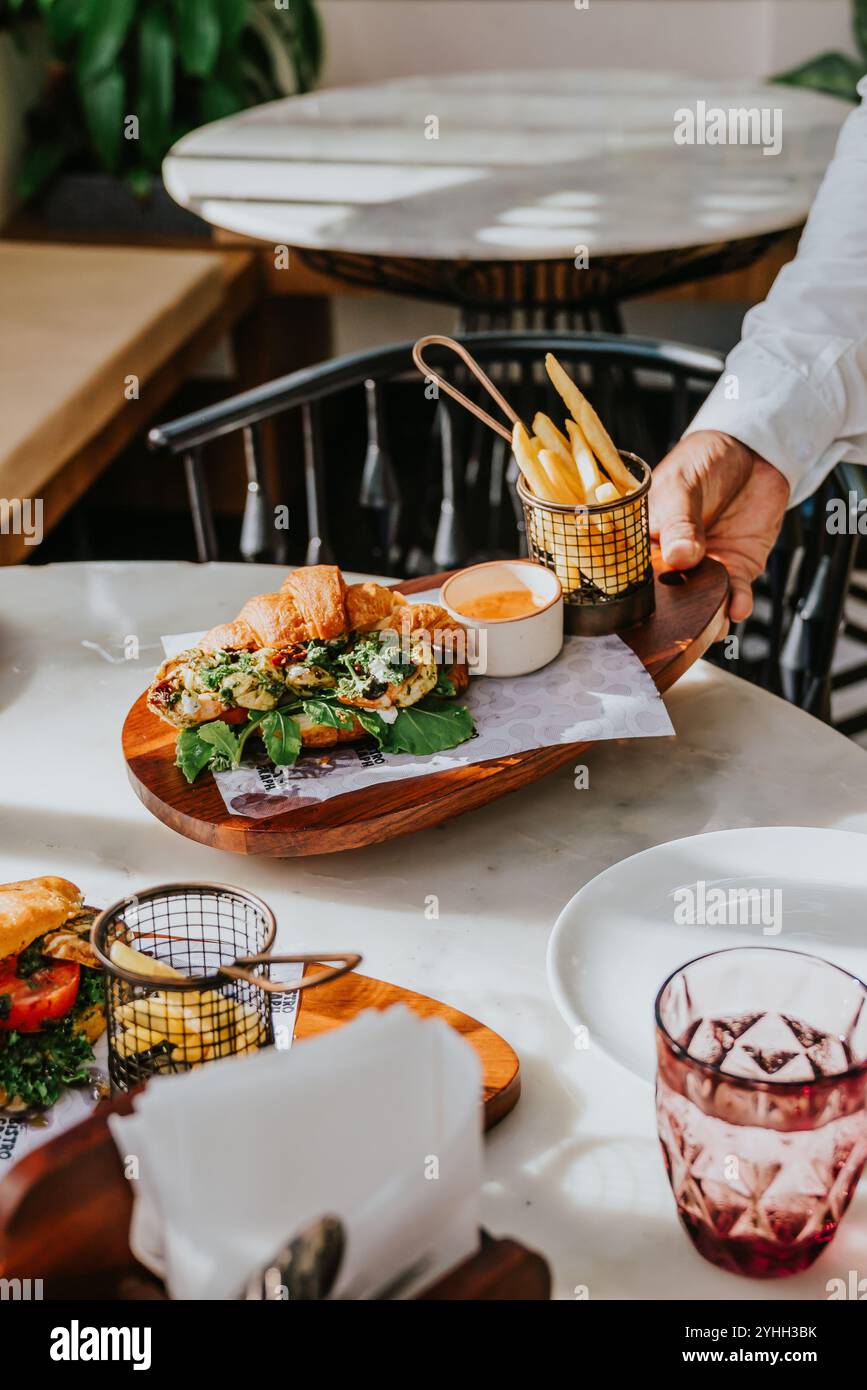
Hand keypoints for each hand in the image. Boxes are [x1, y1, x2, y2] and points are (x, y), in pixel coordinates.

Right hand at [649, 430, 789, 621]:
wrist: (752, 452)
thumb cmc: (703, 462)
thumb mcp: (683, 486)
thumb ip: (681, 522)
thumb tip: (679, 557)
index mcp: (645, 543)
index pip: (634, 578)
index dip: (637, 600)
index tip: (644, 612)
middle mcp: (672, 562)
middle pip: (667, 602)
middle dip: (674, 619)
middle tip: (681, 626)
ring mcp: (704, 569)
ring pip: (702, 605)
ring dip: (708, 617)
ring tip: (712, 619)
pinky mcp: (736, 569)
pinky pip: (735, 595)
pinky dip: (737, 604)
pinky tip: (738, 606)